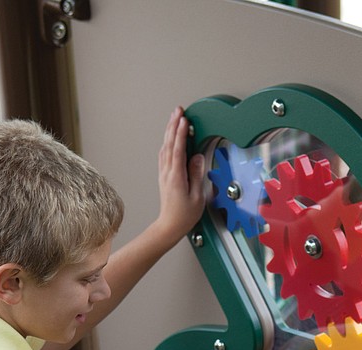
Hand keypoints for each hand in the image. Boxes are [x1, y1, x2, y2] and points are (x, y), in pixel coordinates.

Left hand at [155, 106, 205, 246]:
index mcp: (176, 177)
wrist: (169, 226)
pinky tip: (169, 137)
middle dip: (173, 125)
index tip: (184, 119)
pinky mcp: (164, 176)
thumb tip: (197, 157)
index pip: (178, 150)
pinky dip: (167, 142)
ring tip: (174, 117)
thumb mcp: (197, 196)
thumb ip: (196, 175)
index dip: (181, 133)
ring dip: (169, 131)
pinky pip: (164, 154)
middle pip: (169, 144)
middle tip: (178, 110)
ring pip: (165, 147)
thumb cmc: (184, 215)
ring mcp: (164, 173)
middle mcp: (167, 173)